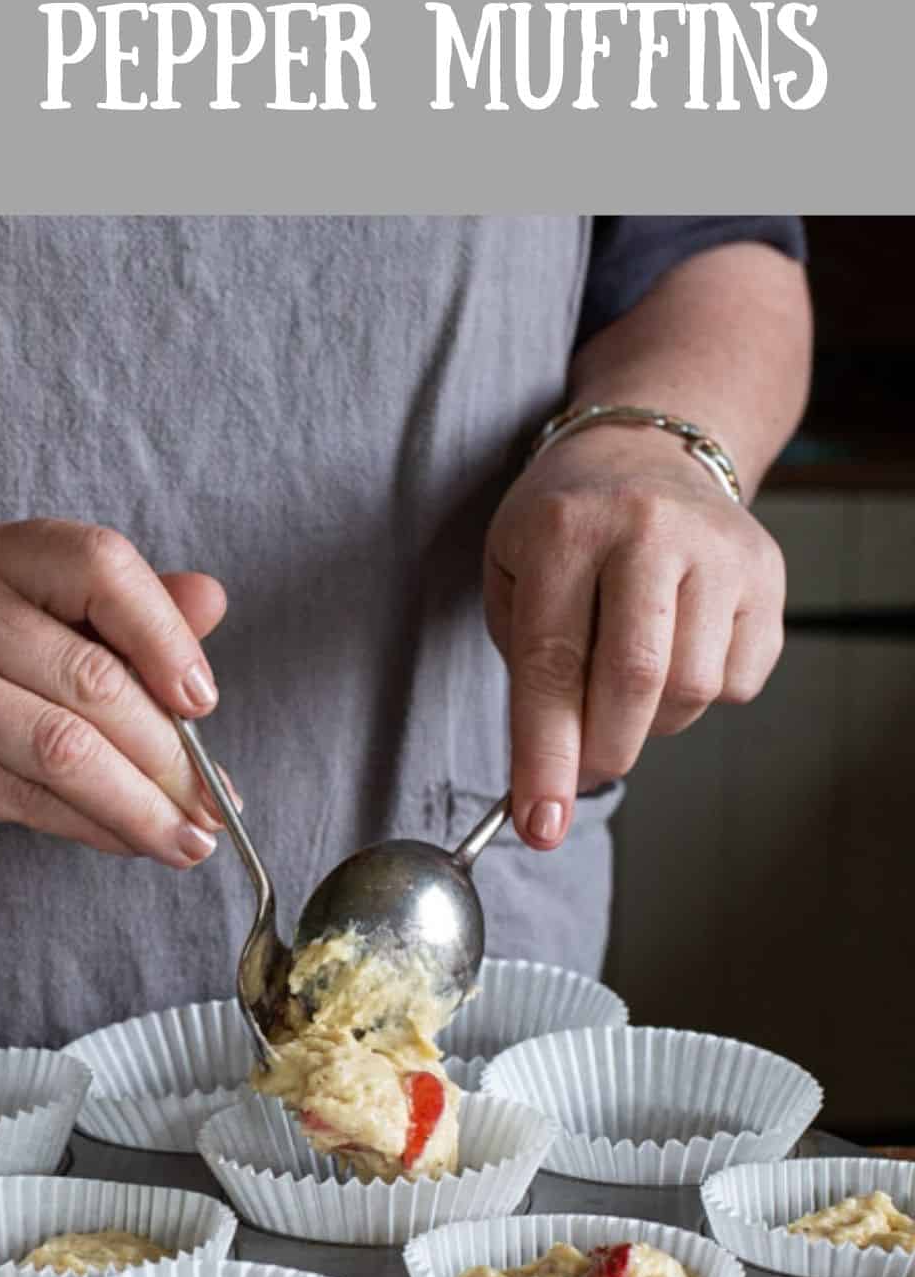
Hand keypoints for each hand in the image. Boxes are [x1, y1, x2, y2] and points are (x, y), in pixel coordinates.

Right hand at [0, 521, 230, 865]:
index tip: (204, 702)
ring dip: (141, 805)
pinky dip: (93, 826)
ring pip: (64, 748)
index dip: (164, 634)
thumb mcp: (22, 623)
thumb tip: (212, 600)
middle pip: (90, 676)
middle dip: (170, 754)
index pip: (98, 563)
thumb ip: (116, 612)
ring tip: (190, 840)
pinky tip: (131, 842)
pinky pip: (25, 798)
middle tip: (215, 805)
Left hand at [484, 425, 784, 848]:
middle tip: (581, 772)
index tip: (540, 827)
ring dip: (650, 723)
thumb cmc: (564, 526)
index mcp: (565, 529)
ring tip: (623, 684)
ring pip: (692, 692)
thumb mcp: (510, 571)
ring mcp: (719, 550)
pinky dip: (699, 695)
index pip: (552, 664)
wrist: (646, 449)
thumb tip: (552, 780)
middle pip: (635, 683)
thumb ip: (526, 667)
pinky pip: (738, 683)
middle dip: (604, 753)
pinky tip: (674, 648)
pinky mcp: (766, 574)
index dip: (546, 757)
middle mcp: (648, 530)